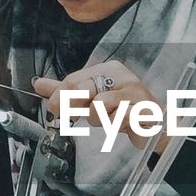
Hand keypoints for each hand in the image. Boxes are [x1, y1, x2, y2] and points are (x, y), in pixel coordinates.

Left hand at [33, 61, 169, 150]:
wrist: (157, 124)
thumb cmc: (123, 109)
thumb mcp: (93, 98)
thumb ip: (66, 91)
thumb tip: (38, 84)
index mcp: (109, 69)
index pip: (74, 79)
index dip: (60, 96)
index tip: (54, 108)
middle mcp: (122, 77)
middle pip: (82, 89)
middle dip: (73, 106)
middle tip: (72, 115)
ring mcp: (134, 93)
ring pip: (99, 108)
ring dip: (99, 120)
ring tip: (110, 119)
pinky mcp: (143, 110)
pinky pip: (118, 120)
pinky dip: (116, 125)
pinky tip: (124, 124)